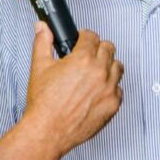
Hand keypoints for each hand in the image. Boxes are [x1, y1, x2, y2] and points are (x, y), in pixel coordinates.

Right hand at [22, 22, 123, 157]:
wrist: (48, 131)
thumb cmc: (44, 104)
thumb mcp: (39, 67)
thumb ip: (43, 43)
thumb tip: (42, 28)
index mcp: (83, 59)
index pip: (92, 36)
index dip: (85, 37)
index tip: (82, 41)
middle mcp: (100, 72)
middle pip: (109, 48)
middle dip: (97, 49)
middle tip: (87, 57)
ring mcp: (109, 89)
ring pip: (117, 67)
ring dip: (107, 67)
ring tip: (94, 73)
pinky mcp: (113, 105)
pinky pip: (119, 89)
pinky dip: (110, 88)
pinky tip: (98, 91)